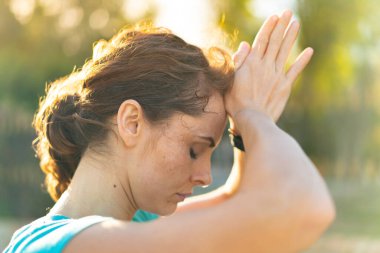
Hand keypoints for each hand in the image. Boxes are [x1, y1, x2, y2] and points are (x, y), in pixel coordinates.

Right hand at [225, 10, 313, 128]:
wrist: (251, 119)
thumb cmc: (236, 102)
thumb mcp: (230, 80)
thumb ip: (239, 61)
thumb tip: (245, 43)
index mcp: (251, 64)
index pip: (261, 41)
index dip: (268, 28)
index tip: (275, 16)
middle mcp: (265, 66)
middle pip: (275, 42)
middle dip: (281, 26)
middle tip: (288, 12)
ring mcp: (276, 76)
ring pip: (284, 52)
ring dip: (290, 37)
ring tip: (296, 23)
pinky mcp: (285, 86)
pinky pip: (295, 71)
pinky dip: (302, 61)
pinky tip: (309, 51)